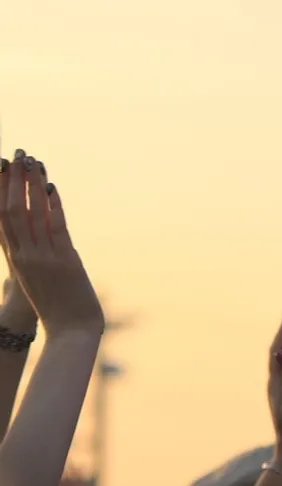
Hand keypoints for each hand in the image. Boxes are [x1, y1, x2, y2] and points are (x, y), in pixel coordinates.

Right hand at [0, 151, 103, 336]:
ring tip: (32, 160)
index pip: (0, 219)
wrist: (72, 332)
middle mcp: (25, 256)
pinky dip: (53, 205)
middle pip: (11, 210)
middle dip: (12, 179)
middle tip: (15, 153)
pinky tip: (52, 187)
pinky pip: (55, 226)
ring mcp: (43, 258)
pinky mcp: (64, 260)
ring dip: (31, 184)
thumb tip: (31, 241)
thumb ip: (31, 259)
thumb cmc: (57, 309)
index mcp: (17, 260)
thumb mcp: (37, 281)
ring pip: (31, 214)